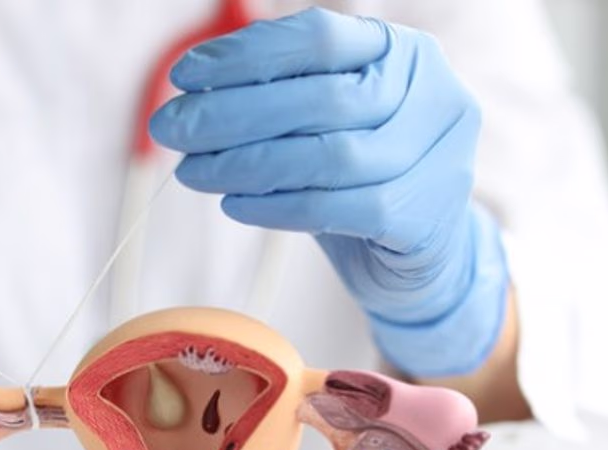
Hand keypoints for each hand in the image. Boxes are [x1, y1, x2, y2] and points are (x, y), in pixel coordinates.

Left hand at [149, 8, 508, 376]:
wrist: (420, 254)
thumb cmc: (362, 176)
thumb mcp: (329, 121)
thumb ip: (281, 99)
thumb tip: (196, 95)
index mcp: (402, 51)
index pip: (318, 37)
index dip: (246, 54)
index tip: (185, 75)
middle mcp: (430, 94)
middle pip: (318, 98)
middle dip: (231, 113)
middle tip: (172, 129)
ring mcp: (435, 157)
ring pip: (326, 156)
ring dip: (245, 164)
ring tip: (193, 171)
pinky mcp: (420, 217)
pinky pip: (333, 209)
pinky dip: (274, 207)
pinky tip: (233, 204)